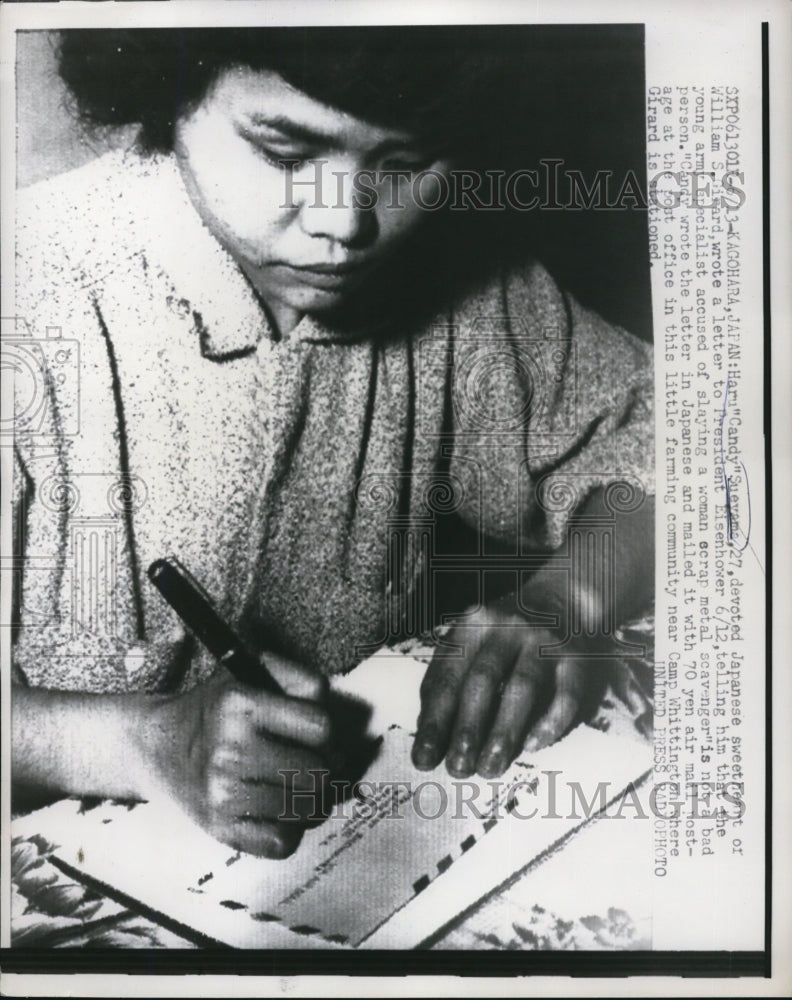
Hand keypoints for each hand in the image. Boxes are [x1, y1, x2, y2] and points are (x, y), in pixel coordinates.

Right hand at [142, 652, 330, 857]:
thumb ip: (301, 680)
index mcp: (241, 704)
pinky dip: (289, 830)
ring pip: (305, 809)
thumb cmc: (218, 709)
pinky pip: (281, 843)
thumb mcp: (252, 674)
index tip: (314, 735)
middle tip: (309, 763)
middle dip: (323, 767)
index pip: (320, 727)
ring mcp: (222, 792)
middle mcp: (230, 748)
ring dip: (310, 800)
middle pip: (318, 772)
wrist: (159, 745)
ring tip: (295, 786)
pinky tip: (277, 810)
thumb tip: (332, 718)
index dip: (326, 733)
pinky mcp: (218, 828)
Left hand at [411, 600, 602, 778]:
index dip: (436, 720)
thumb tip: (429, 734)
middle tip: (459, 768)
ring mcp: (544, 639)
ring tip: (490, 767)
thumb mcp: (470, 643)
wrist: (562, 599)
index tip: (425, 758)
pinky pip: (565, 693)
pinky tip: (533, 746)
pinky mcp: (578, 655)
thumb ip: (449, 681)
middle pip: (484, 680)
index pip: (448, 676)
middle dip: (468, 728)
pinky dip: (549, 722)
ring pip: (523, 687)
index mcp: (472, 625)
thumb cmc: (503, 635)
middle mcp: (506, 627)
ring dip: (504, 731)